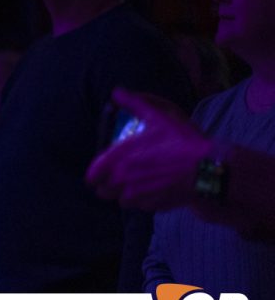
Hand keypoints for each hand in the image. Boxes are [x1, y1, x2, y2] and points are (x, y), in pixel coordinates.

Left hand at [85, 88, 208, 211]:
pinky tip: (150, 190)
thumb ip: (134, 104)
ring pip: (120, 202)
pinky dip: (141, 201)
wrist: (206, 168)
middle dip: (106, 185)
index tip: (99, 171)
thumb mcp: (157, 116)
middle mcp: (124, 180)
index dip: (94, 174)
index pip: (92, 175)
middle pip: (103, 192)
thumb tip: (116, 92)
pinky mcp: (154, 206)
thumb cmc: (181, 141)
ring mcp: (139, 196)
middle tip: (116, 177)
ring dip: (123, 195)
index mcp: (119, 159)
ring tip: (132, 185)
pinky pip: (139, 207)